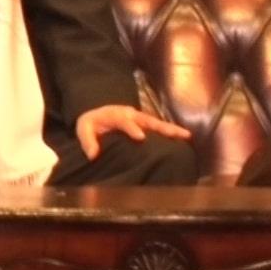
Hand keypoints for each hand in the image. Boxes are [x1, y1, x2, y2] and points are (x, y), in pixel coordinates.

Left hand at [75, 104, 192, 160]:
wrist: (97, 116)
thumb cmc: (91, 123)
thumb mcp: (83, 129)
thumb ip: (87, 140)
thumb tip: (93, 154)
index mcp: (115, 114)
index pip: (124, 121)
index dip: (132, 128)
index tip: (141, 138)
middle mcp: (131, 114)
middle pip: (148, 120)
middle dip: (162, 127)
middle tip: (176, 133)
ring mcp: (140, 119)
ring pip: (157, 124)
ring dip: (171, 129)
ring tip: (186, 135)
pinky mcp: (144, 125)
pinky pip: (158, 128)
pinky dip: (170, 133)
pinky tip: (183, 140)